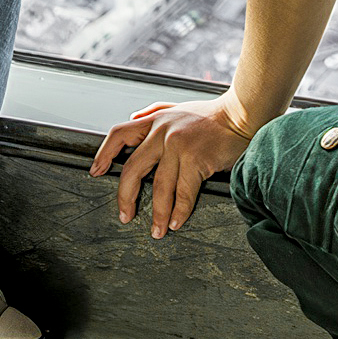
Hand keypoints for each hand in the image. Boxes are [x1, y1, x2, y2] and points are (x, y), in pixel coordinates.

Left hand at [88, 94, 254, 238]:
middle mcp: (163, 132)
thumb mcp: (178, 108)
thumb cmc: (212, 115)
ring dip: (157, 213)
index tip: (96, 171)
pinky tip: (176, 222)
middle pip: (133, 168)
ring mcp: (178, 146)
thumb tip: (133, 117)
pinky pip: (183, 192)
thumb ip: (155, 112)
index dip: (104, 154)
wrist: (242, 115)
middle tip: (125, 215)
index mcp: (155, 120)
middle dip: (126, 196)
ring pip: (159, 187)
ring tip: (157, 230)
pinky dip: (179, 211)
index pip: (119, 134)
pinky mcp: (195, 159)